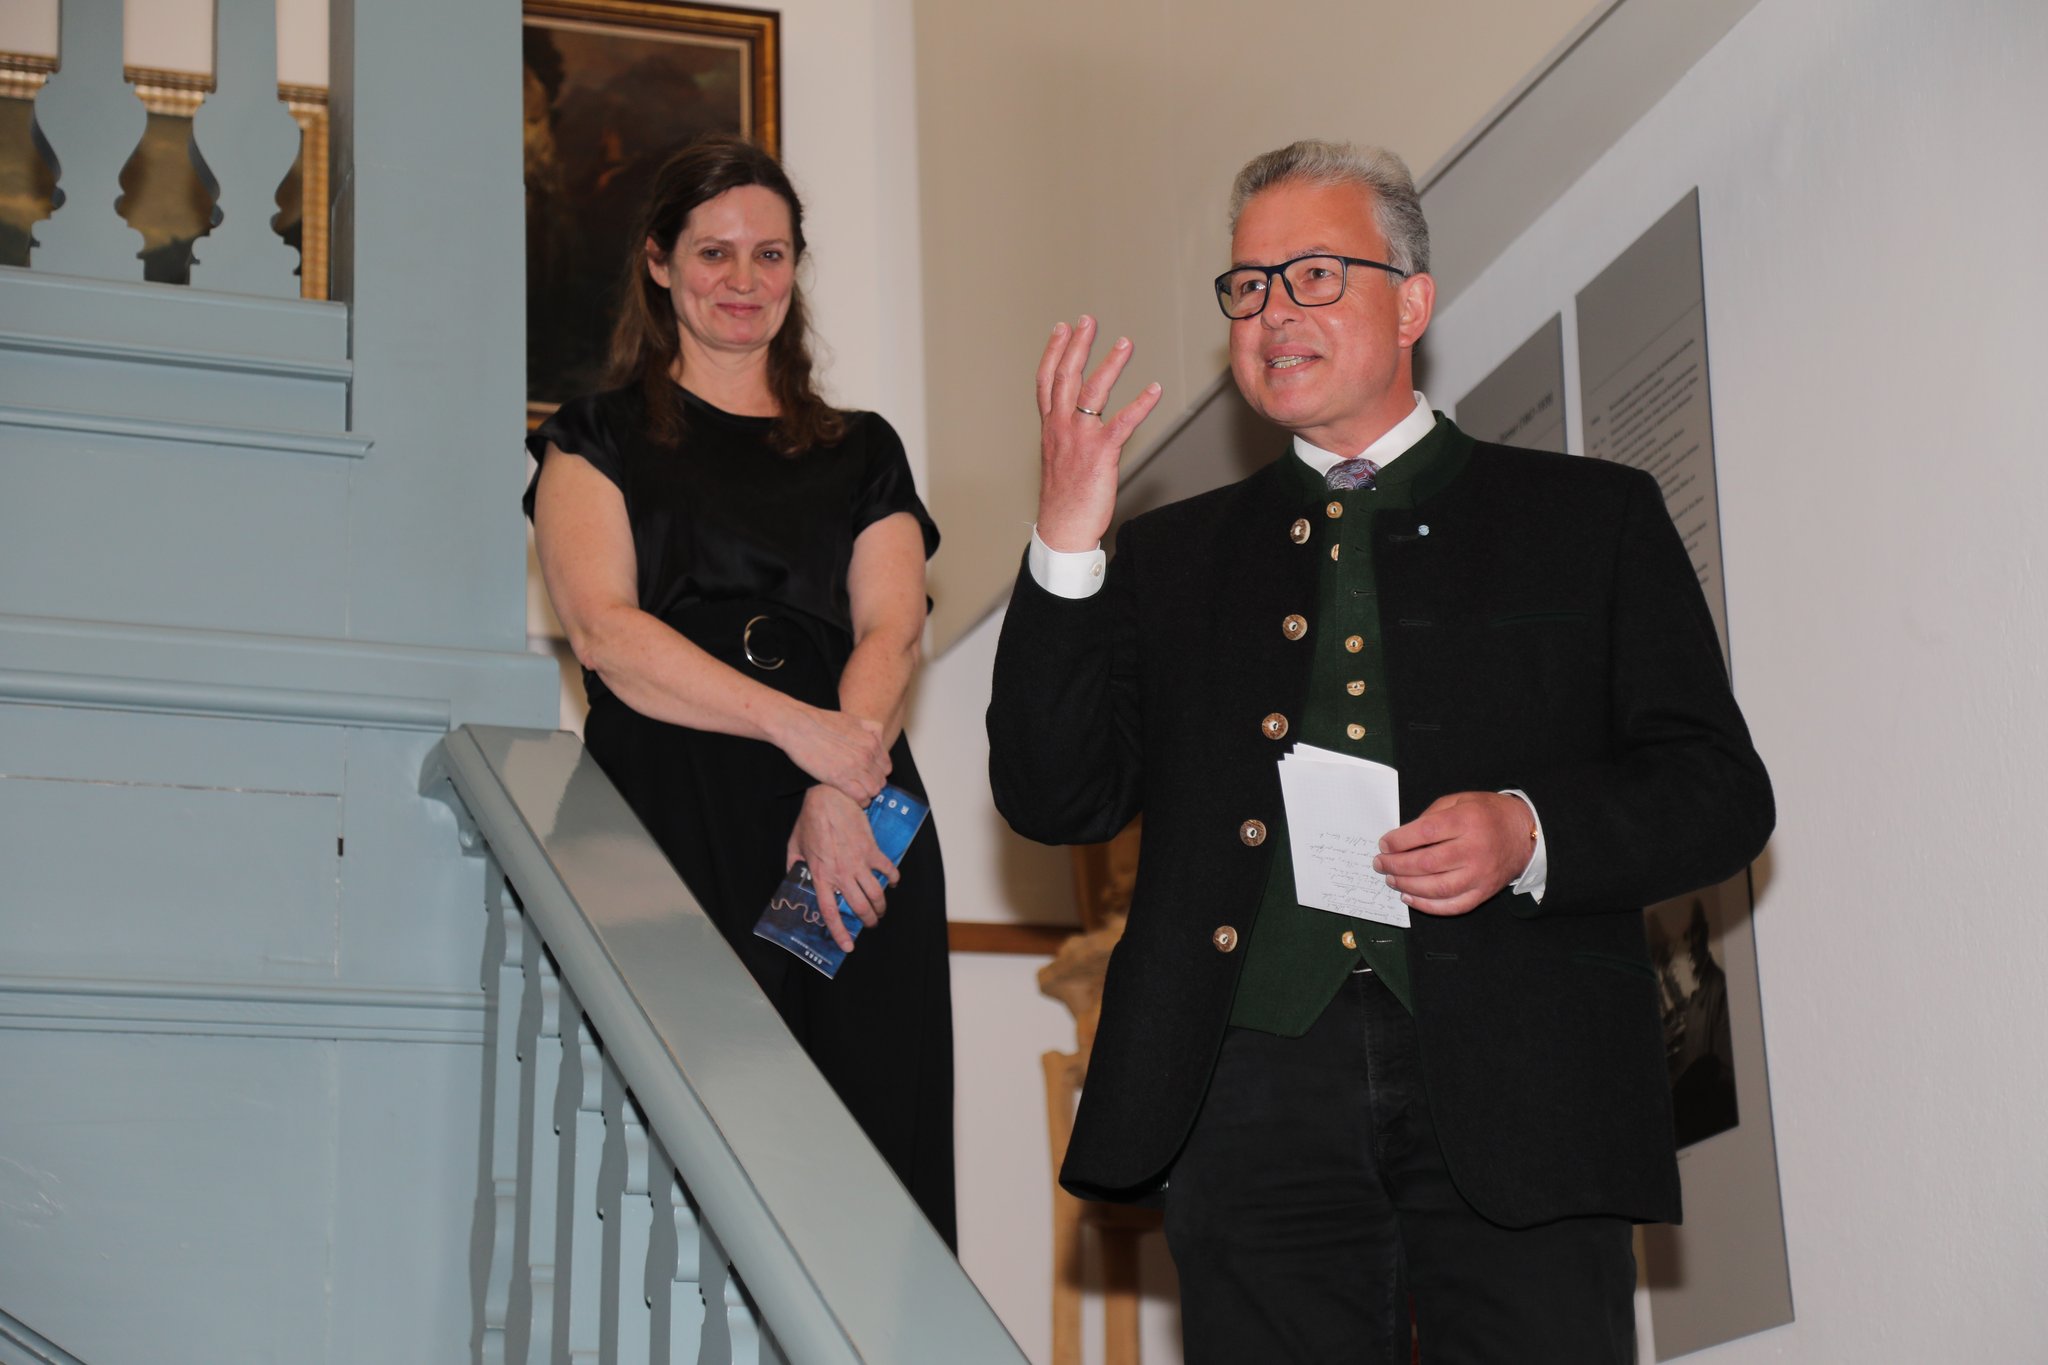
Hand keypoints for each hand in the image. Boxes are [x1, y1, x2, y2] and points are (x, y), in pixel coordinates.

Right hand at [776, 705, 890, 806]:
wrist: (799, 725)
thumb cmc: (822, 722)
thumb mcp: (854, 719)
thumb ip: (871, 729)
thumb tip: (879, 738)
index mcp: (872, 741)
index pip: (886, 767)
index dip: (877, 773)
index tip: (868, 775)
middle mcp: (867, 755)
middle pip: (881, 780)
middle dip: (872, 784)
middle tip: (860, 785)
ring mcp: (855, 768)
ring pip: (874, 790)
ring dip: (867, 793)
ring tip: (856, 791)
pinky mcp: (840, 779)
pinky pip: (861, 797)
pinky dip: (859, 801)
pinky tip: (852, 797)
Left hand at [788, 785, 899, 952]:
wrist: (829, 798)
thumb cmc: (810, 820)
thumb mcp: (794, 846)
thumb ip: (793, 866)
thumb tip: (793, 878)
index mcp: (821, 876)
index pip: (830, 912)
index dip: (840, 933)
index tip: (848, 946)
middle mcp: (841, 874)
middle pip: (859, 908)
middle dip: (868, 921)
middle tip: (870, 923)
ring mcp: (859, 863)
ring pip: (876, 895)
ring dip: (881, 907)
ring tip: (880, 910)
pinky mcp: (872, 851)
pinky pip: (888, 870)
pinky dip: (893, 879)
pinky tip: (892, 882)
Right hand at [1034, 315, 1163, 551]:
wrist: (1062, 528)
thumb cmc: (1063, 499)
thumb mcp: (1058, 458)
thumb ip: (1065, 434)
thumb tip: (1076, 422)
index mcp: (1050, 428)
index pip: (1047, 381)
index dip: (1054, 352)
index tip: (1062, 329)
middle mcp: (1061, 428)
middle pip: (1065, 377)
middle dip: (1078, 345)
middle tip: (1088, 320)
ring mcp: (1079, 439)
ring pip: (1092, 392)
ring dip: (1110, 364)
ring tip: (1125, 343)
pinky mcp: (1100, 454)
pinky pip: (1123, 423)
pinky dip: (1140, 404)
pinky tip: (1154, 389)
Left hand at [1374, 791, 1534, 916]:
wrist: (1524, 833)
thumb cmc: (1486, 814)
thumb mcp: (1460, 800)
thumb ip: (1431, 815)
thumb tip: (1401, 838)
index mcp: (1467, 820)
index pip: (1426, 832)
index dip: (1399, 840)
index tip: (1384, 844)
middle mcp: (1474, 849)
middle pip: (1427, 863)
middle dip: (1396, 865)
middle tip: (1380, 863)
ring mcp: (1480, 874)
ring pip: (1437, 888)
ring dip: (1407, 886)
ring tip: (1391, 879)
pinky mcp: (1484, 892)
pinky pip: (1453, 906)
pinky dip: (1428, 906)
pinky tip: (1410, 897)